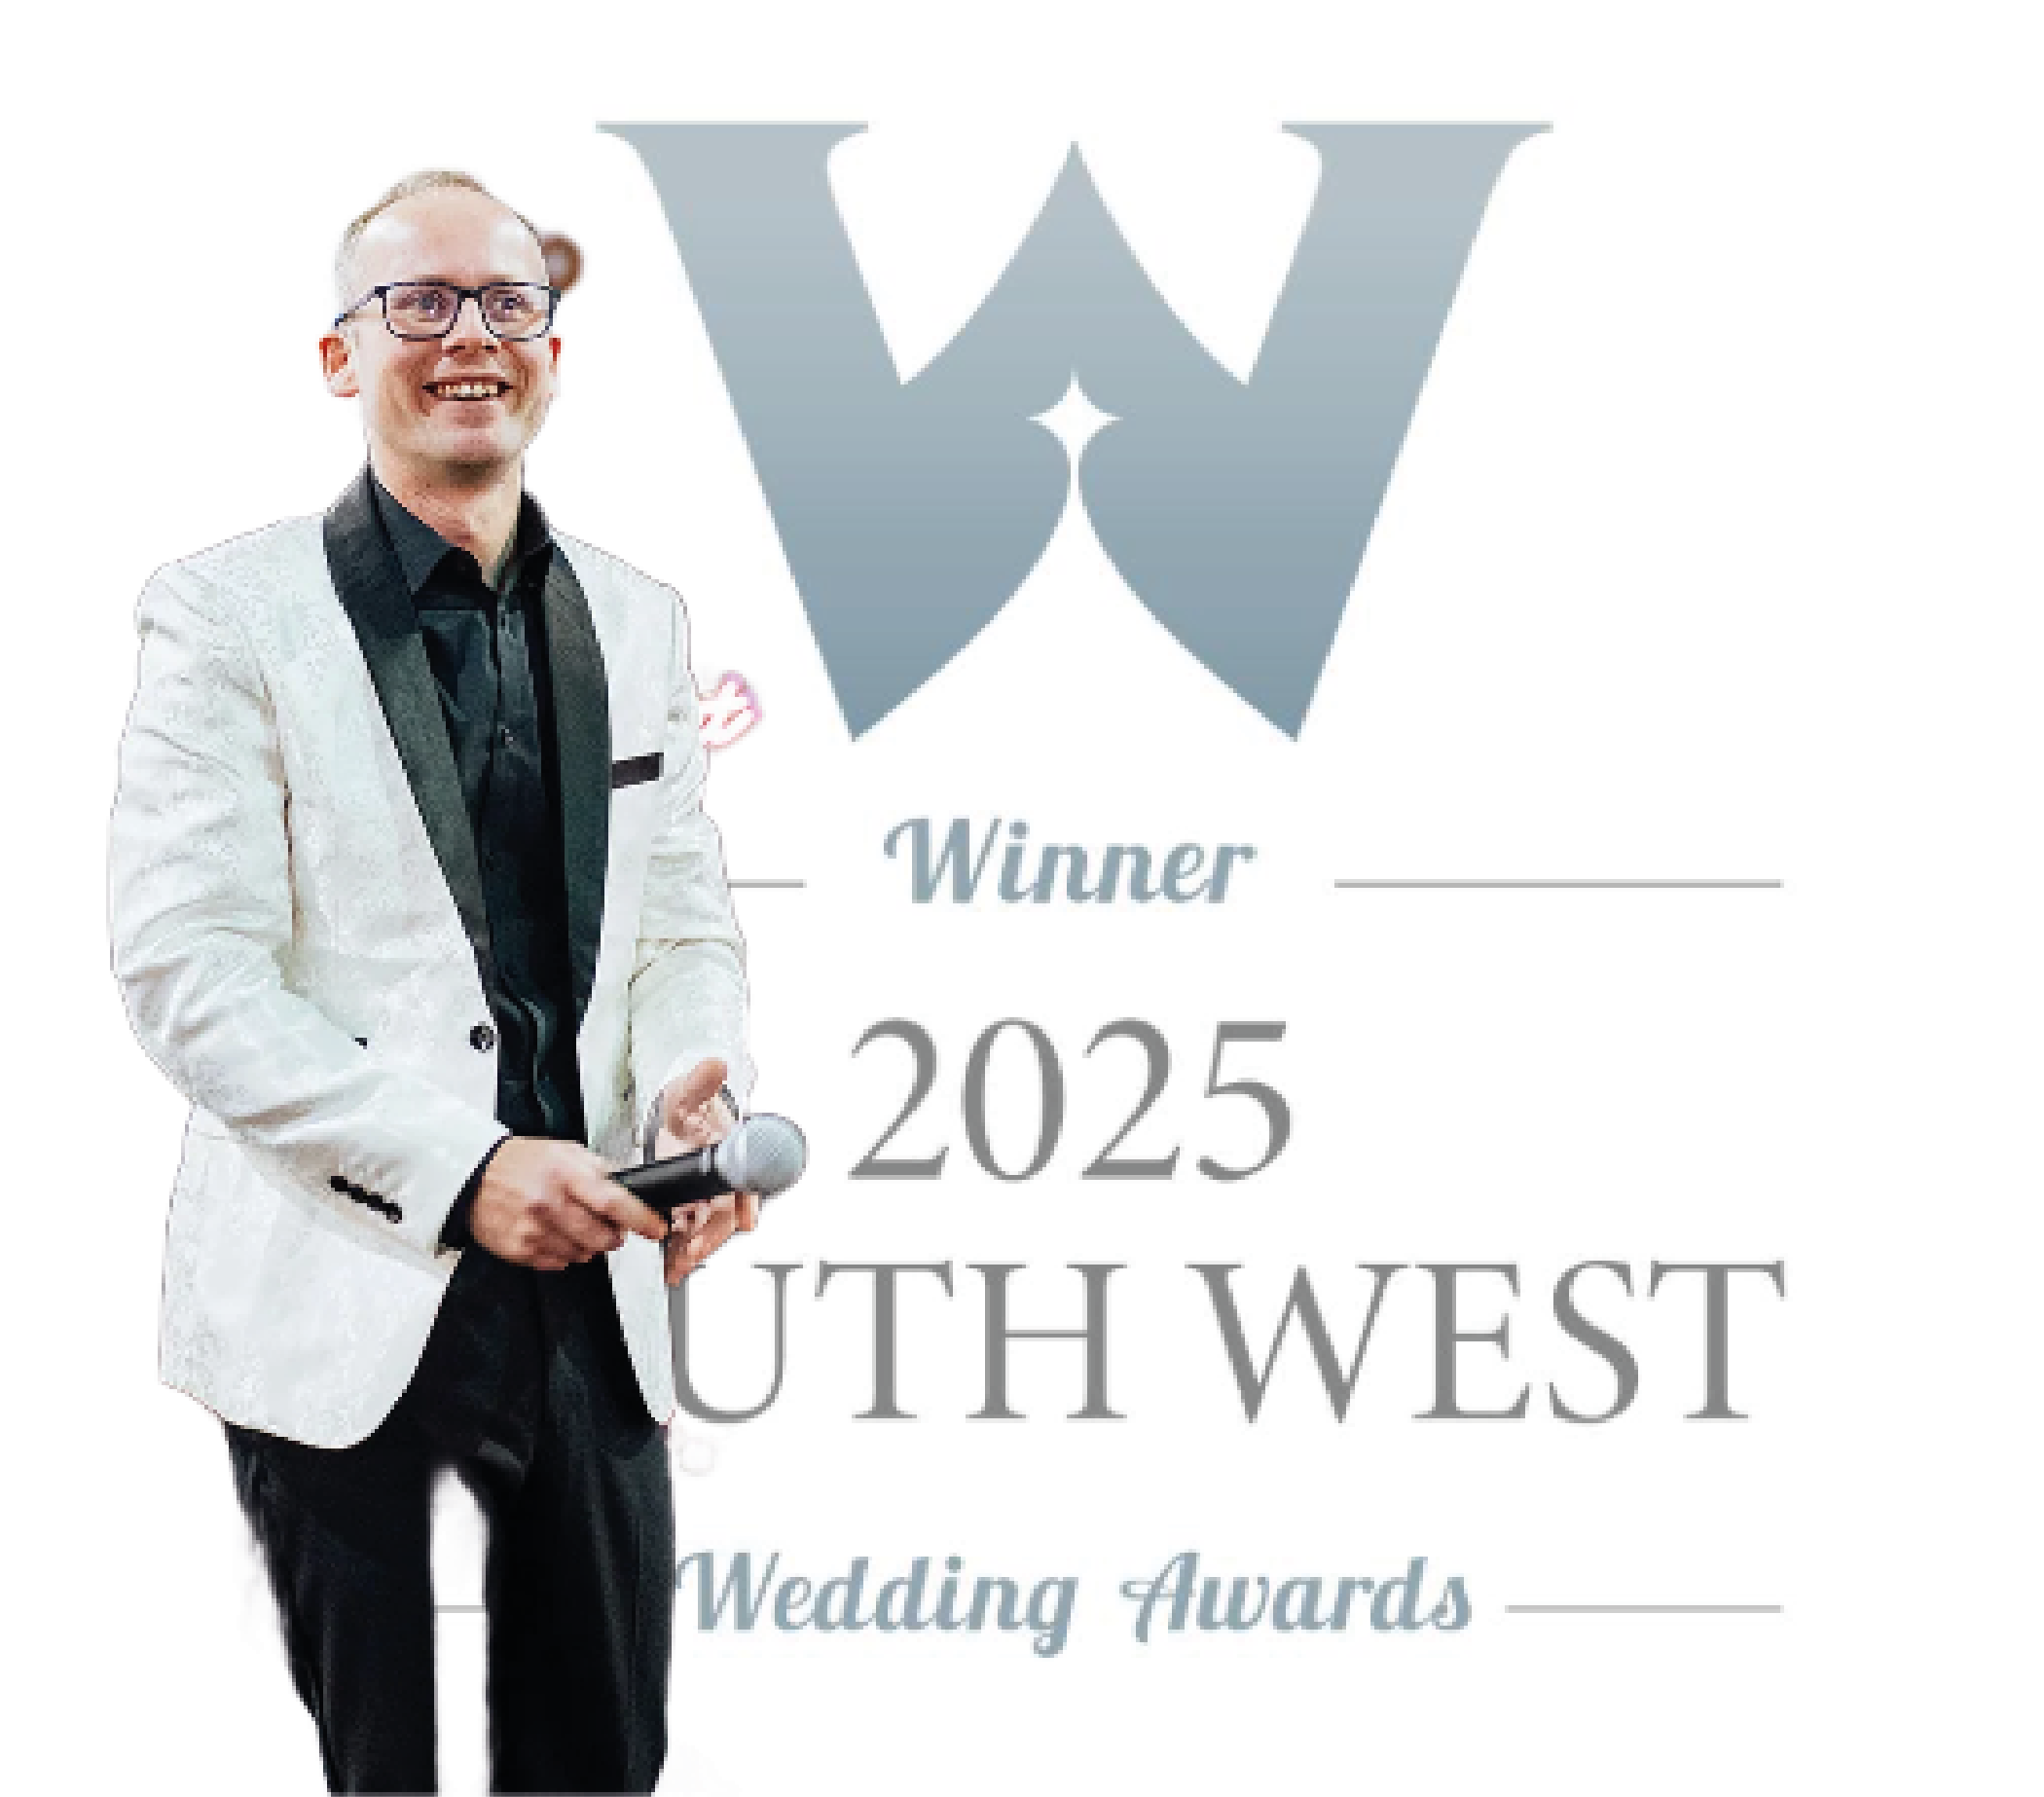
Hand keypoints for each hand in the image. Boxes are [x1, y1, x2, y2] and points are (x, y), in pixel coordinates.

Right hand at [468, 1136, 667, 1271]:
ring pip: (582, 1254)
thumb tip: (629, 1188)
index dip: (640, 1219)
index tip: (655, 1228)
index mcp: (564, 1174)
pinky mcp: (518, 1250)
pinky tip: (554, 1234)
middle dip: (614, 1236)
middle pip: (601, 1236)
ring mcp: (532, 1230)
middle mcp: (548, 1203)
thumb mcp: (564, 1151)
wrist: (473, 1176)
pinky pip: (557, 1263)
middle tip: (610, 1228)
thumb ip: (598, 1169)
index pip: (613, 1202)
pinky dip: (564, 1253)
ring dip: (588, 1246)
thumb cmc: (521, 1162)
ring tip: (574, 1227)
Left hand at [655, 1057, 760, 1284]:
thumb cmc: (692, 1108)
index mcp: (732, 1155)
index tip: (743, 1220)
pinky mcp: (692, 1207)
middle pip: (726, 1215)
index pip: (746, 1181)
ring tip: (677, 1267)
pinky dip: (681, 1250)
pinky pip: (691, 1233)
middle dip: (711, 1237)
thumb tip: (714, 1067)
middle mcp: (726, 1180)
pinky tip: (671, 1265)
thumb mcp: (692, 1093)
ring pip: (709, 1230)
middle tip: (692, 1253)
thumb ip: (701, 1083)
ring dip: (695, 1249)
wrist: (682, 1120)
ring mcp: (709, 1196)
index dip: (744, 1204)